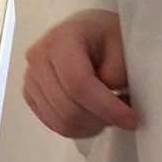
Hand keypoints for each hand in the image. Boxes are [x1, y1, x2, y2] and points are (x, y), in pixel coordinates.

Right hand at [24, 10, 137, 137]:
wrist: (89, 33)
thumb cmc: (107, 36)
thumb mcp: (123, 45)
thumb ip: (116, 72)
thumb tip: (109, 102)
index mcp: (62, 38)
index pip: (78, 83)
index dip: (105, 106)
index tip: (130, 120)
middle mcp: (38, 57)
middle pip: (66, 107)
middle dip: (99, 119)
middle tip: (124, 118)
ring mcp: (30, 78)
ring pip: (60, 121)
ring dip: (90, 126)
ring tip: (109, 115)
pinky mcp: (30, 95)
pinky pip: (53, 124)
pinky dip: (78, 129)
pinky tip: (93, 117)